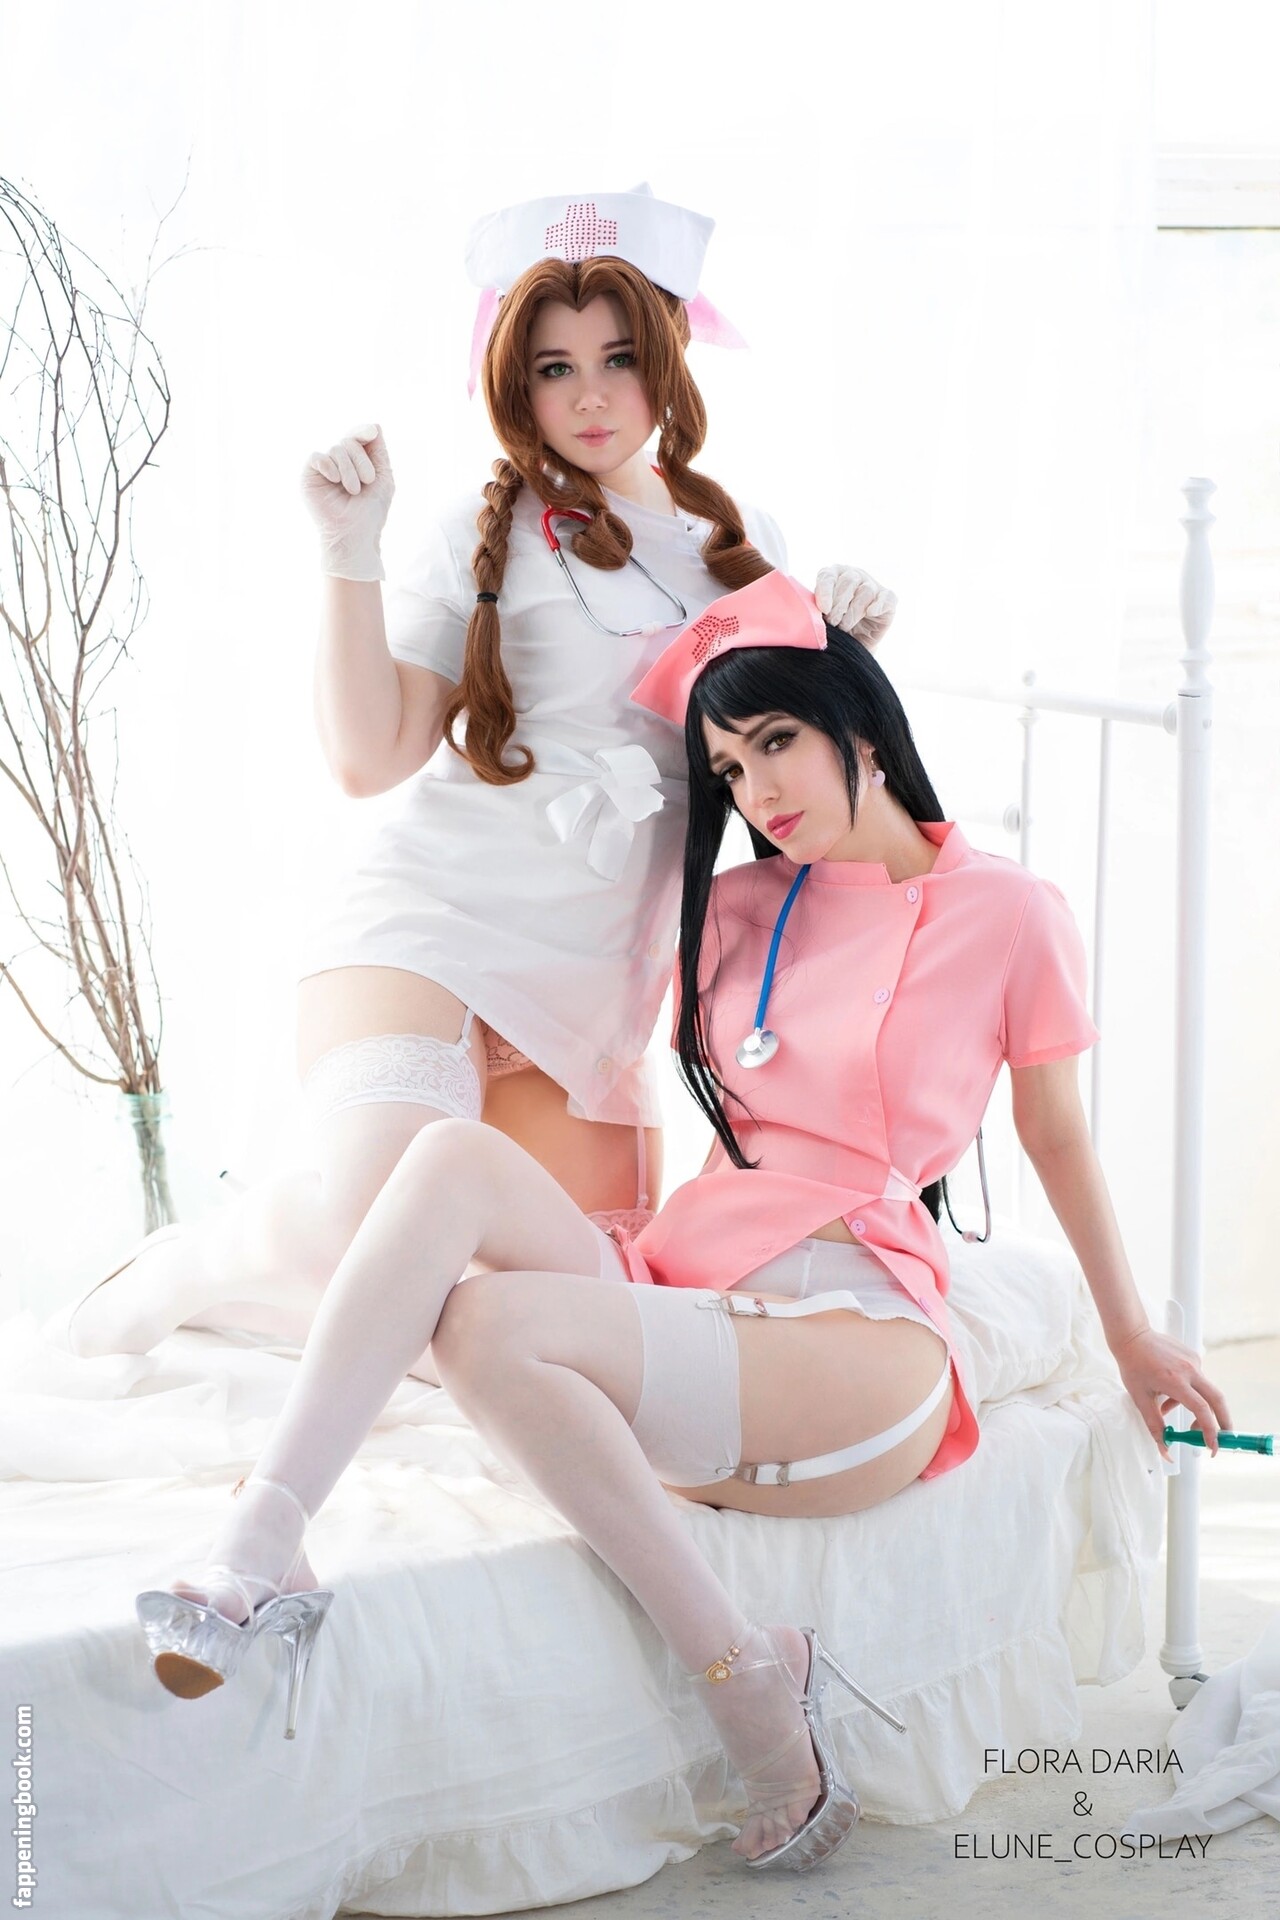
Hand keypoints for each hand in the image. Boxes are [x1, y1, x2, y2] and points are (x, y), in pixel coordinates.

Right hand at [301, 423, 394, 580]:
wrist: (354, 535)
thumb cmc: (370, 512)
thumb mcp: (383, 478)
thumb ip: (379, 452)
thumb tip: (374, 425)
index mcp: (356, 461)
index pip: (358, 436)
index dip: (364, 431)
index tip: (372, 432)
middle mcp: (339, 462)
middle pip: (349, 441)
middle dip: (362, 461)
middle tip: (367, 482)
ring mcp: (324, 469)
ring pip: (336, 449)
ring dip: (350, 471)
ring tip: (353, 491)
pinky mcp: (309, 476)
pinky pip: (317, 457)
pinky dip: (329, 466)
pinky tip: (335, 481)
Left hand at [814, 564, 896, 648]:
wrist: (852, 644)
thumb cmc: (833, 628)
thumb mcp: (820, 616)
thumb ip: (816, 609)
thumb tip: (812, 612)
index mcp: (834, 575)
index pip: (828, 577)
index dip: (825, 592)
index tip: (823, 609)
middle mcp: (854, 575)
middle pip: (848, 581)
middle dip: (839, 605)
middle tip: (833, 623)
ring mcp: (872, 585)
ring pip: (865, 591)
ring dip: (853, 611)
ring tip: (844, 627)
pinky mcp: (888, 600)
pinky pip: (887, 598)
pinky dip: (879, 605)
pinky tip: (870, 612)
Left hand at [1109, 1326, 1231, 1461]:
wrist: (1132, 1336)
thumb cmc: (1132, 1366)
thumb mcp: (1140, 1399)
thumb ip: (1155, 1426)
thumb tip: (1165, 1451)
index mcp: (1175, 1381)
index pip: (1201, 1410)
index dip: (1210, 1431)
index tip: (1212, 1447)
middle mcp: (1190, 1370)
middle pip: (1217, 1400)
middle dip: (1224, 1421)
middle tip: (1222, 1438)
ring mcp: (1194, 1361)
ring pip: (1204, 1391)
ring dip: (1194, 1405)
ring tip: (1166, 1406)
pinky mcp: (1194, 1356)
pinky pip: (1197, 1380)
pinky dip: (1188, 1391)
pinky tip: (1167, 1388)